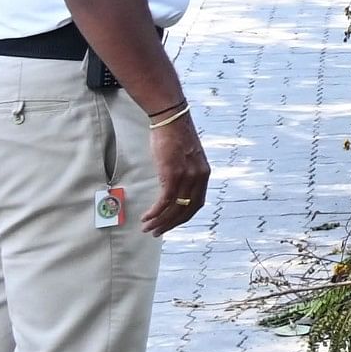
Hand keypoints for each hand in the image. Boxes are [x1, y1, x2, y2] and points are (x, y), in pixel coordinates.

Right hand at [144, 118, 212, 234]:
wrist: (171, 119)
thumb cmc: (175, 136)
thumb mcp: (186, 157)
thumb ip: (185, 173)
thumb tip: (172, 186)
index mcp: (204, 175)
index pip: (197, 205)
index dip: (183, 218)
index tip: (171, 224)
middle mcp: (199, 178)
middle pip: (186, 211)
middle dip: (170, 224)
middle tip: (157, 233)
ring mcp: (187, 177)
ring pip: (174, 208)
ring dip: (160, 222)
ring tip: (148, 228)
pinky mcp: (173, 174)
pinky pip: (165, 201)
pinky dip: (155, 212)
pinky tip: (146, 217)